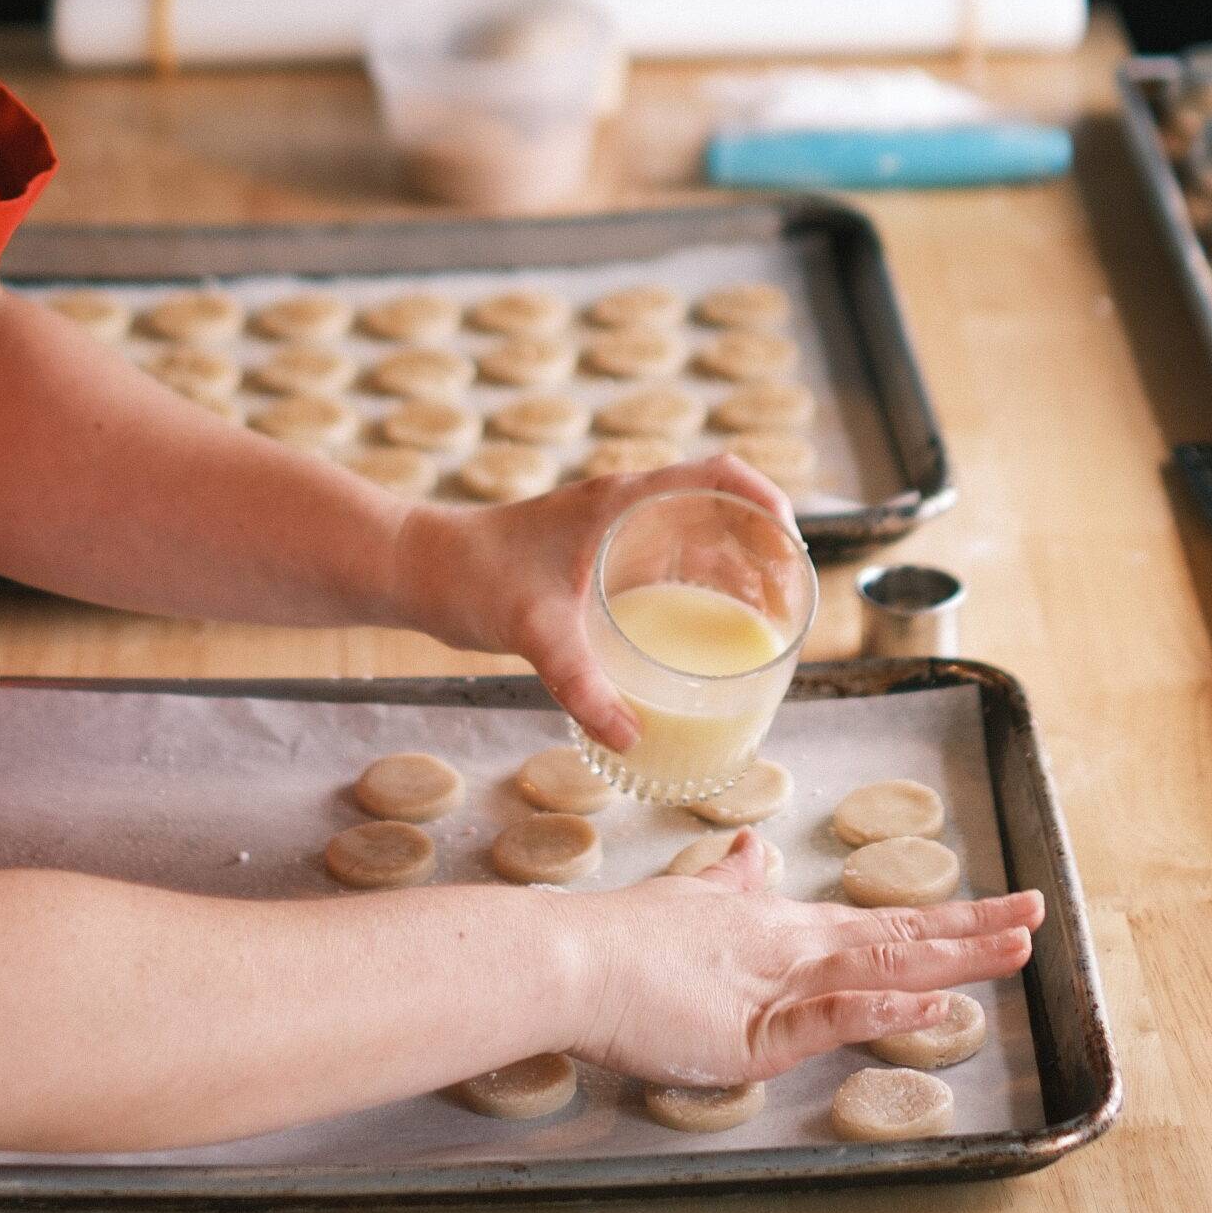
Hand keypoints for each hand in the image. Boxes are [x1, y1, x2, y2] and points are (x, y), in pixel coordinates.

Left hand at [396, 453, 799, 750]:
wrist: (419, 569)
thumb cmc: (470, 578)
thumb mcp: (531, 631)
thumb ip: (579, 684)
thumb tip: (628, 738)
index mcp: (622, 501)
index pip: (717, 474)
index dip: (766, 498)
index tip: (792, 546)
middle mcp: (625, 509)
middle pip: (719, 510)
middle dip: (763, 550)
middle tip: (790, 607)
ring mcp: (611, 532)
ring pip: (695, 537)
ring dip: (734, 569)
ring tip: (764, 624)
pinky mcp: (596, 558)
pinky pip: (666, 562)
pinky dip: (698, 586)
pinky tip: (702, 632)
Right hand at [570, 834, 1043, 1085]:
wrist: (574, 957)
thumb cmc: (624, 938)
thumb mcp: (689, 903)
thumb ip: (731, 884)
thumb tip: (754, 850)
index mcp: (782, 927)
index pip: (880, 925)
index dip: (945, 919)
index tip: (1002, 909)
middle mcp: (793, 945)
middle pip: (900, 937)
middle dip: (973, 929)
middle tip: (1038, 914)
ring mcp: (779, 982)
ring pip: (883, 967)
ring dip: (953, 958)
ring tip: (1012, 948)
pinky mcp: (755, 1027)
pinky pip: (831, 1016)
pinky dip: (885, 1011)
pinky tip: (927, 1006)